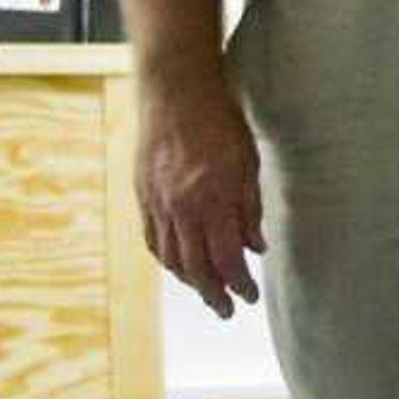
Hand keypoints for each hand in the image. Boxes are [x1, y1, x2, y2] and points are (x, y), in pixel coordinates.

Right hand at [136, 64, 265, 316]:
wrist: (175, 88)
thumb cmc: (218, 119)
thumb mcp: (247, 163)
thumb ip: (250, 209)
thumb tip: (256, 246)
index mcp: (212, 200)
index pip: (226, 259)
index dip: (239, 283)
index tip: (250, 295)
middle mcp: (181, 208)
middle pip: (196, 267)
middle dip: (213, 294)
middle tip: (228, 310)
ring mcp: (157, 202)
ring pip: (171, 257)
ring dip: (190, 281)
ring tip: (206, 291)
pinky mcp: (142, 193)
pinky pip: (153, 238)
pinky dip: (166, 258)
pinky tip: (178, 265)